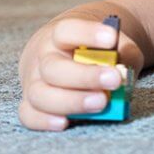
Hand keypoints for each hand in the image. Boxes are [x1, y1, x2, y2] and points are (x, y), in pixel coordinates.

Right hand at [18, 18, 141, 130]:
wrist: (65, 53)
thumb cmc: (94, 50)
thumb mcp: (111, 44)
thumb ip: (122, 54)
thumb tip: (124, 73)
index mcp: (58, 36)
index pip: (66, 31)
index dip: (87, 33)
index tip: (112, 38)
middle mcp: (42, 58)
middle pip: (53, 68)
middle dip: (85, 76)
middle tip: (114, 80)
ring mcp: (33, 82)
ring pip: (40, 94)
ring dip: (72, 101)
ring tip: (102, 102)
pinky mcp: (31, 104)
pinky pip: (30, 115)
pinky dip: (44, 121)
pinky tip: (65, 121)